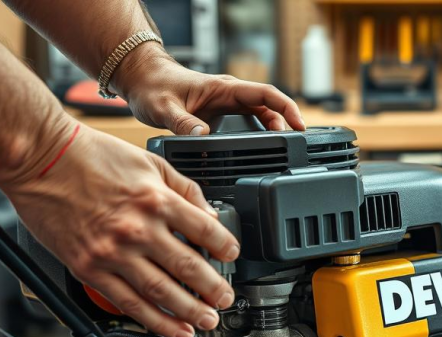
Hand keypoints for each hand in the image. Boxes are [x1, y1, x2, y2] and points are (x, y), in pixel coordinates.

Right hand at [2, 119, 238, 336]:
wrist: (38, 157)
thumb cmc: (90, 155)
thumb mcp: (149, 161)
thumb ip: (184, 189)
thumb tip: (210, 215)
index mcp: (156, 200)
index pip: (206, 231)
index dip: (226, 249)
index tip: (232, 258)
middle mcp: (137, 229)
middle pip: (188, 268)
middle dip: (213, 290)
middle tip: (226, 301)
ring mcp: (112, 252)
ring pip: (160, 292)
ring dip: (189, 312)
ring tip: (206, 322)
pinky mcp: (88, 268)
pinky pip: (126, 302)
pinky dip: (153, 319)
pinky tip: (172, 328)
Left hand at [114, 46, 304, 135]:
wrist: (142, 79)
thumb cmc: (153, 86)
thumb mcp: (164, 107)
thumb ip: (183, 123)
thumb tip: (202, 136)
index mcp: (224, 88)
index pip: (265, 94)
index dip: (286, 108)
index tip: (299, 125)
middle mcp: (229, 95)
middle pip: (269, 108)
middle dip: (285, 125)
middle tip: (292, 147)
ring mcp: (226, 105)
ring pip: (260, 116)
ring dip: (273, 131)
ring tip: (281, 151)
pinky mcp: (221, 114)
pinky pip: (247, 123)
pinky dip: (258, 135)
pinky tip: (261, 150)